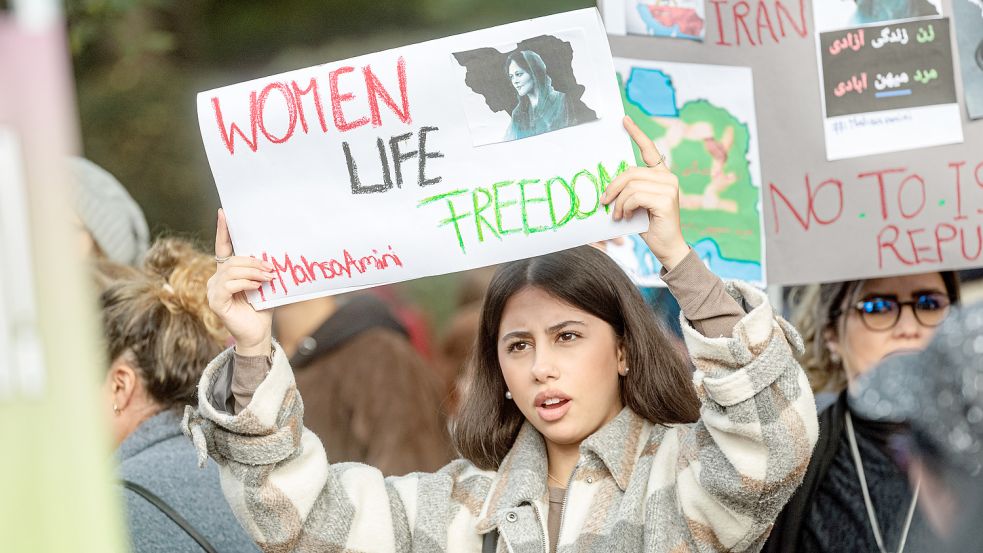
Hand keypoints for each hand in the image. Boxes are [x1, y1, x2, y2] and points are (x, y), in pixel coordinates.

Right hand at [206, 209, 274, 355]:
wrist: (258, 334)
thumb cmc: (261, 309)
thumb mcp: (264, 284)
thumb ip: (262, 269)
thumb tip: (273, 253)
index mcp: (226, 272)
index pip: (223, 248)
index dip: (223, 230)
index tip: (224, 212)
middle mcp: (216, 279)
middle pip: (232, 259)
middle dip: (253, 260)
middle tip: (271, 267)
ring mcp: (213, 291)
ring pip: (231, 270)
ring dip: (253, 271)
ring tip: (268, 277)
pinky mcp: (216, 302)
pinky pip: (229, 285)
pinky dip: (246, 282)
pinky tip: (258, 286)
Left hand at [601, 116, 689, 270]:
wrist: (666, 247)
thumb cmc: (649, 225)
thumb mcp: (636, 203)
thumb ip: (629, 189)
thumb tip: (608, 184)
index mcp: (661, 175)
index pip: (649, 149)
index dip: (636, 134)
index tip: (624, 120)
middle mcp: (668, 177)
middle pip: (630, 172)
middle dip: (613, 187)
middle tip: (604, 202)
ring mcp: (669, 187)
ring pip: (631, 185)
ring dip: (618, 202)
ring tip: (618, 214)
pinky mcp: (666, 199)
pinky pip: (635, 196)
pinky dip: (625, 207)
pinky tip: (626, 216)